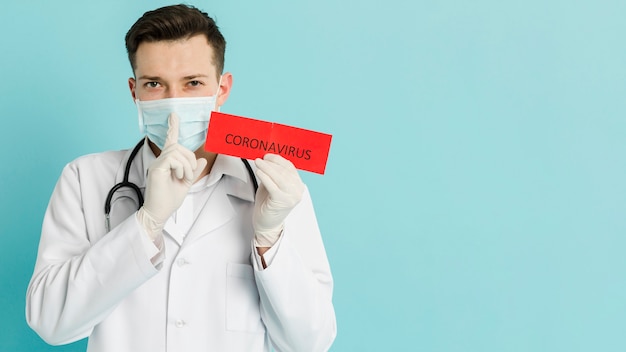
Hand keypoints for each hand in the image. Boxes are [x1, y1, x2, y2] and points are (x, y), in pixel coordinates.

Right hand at [137, 114, 207, 237]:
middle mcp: (160, 160)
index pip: (170, 141)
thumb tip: (200, 159)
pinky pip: (173, 158)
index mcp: (167, 162)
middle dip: (190, 159)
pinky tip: (178, 177)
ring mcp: (157, 163)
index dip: (172, 127)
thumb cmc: (169, 200)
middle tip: (188, 176)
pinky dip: (181, 168)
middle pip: (179, 147)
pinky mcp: (156, 168)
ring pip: (177, 152)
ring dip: (187, 166)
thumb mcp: (186, 183)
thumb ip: (193, 171)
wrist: (159, 212)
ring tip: (184, 178)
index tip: (174, 115)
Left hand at [253, 154, 303, 246]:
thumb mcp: (273, 185)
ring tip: (258, 163)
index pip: (290, 167)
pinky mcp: (282, 201)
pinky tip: (259, 172)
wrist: (266, 225)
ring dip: (267, 168)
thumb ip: (273, 174)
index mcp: (298, 186)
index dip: (278, 160)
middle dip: (271, 163)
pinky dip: (265, 177)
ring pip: (279, 177)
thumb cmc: (268, 205)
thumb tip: (266, 160)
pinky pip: (273, 185)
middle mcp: (297, 191)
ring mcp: (291, 197)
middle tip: (260, 159)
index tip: (268, 156)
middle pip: (284, 171)